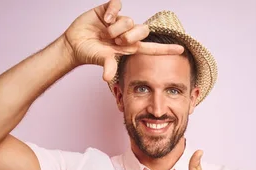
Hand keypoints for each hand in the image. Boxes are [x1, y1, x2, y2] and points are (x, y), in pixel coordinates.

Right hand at [63, 0, 184, 81]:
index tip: (181, 49)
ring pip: (128, 20)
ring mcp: (119, 21)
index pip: (152, 48)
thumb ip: (107, 65)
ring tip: (105, 33)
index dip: (165, 49)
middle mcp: (127, 33)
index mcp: (129, 47)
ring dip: (115, 28)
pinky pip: (117, 6)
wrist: (74, 43)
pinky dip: (111, 13)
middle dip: (130, 36)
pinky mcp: (109, 10)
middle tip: (116, 41)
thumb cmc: (90, 53)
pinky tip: (103, 20)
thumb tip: (107, 77)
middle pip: (143, 30)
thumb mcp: (101, 59)